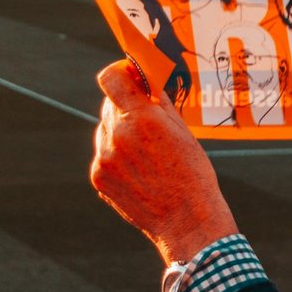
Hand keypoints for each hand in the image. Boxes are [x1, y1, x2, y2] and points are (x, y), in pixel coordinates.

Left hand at [91, 60, 237, 265]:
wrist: (186, 220)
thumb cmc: (192, 173)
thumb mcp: (183, 130)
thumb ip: (159, 102)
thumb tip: (147, 79)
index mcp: (141, 118)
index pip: (111, 77)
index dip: (121, 72)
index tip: (132, 77)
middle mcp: (117, 135)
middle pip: (110, 104)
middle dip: (126, 105)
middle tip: (149, 119)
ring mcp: (104, 158)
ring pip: (106, 130)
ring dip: (121, 131)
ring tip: (148, 154)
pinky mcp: (98, 177)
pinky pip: (104, 154)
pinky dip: (118, 156)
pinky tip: (140, 171)